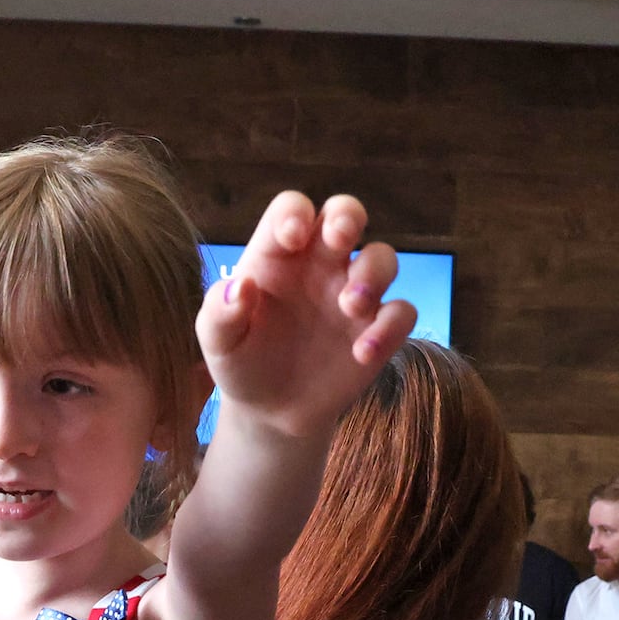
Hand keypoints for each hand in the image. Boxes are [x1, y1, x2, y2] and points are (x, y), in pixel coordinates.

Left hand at [196, 192, 416, 438]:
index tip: (290, 238)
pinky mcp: (377, 328)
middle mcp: (320, 265)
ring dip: (373, 273)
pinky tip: (362, 354)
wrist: (269, 410)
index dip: (295, 212)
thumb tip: (240, 286)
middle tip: (340, 238)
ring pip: (382, 257)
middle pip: (346, 214)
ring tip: (350, 305)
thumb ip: (220, 312)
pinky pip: (401, 312)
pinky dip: (389, 328)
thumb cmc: (240, 363)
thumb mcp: (218, 343)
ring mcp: (353, 293)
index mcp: (278, 256)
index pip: (292, 209)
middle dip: (348, 216)